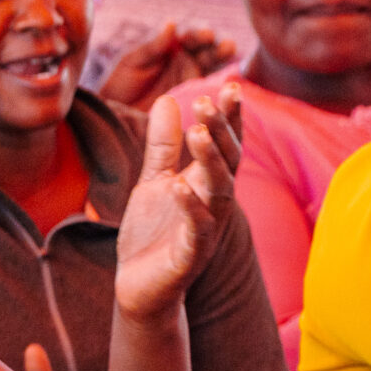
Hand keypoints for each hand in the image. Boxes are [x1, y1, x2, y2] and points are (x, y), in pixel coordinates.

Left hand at [97, 23, 236, 112]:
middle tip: (227, 45)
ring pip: (214, 66)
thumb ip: (153, 46)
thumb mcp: (134, 61)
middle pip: (208, 49)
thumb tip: (172, 23)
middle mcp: (187, 60)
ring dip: (223, 58)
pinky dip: (219, 84)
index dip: (200, 34)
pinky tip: (226, 81)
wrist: (114, 111)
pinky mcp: (195, 98)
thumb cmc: (121, 82)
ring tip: (229, 52)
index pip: (191, 36)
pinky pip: (209, 90)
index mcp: (172, 46)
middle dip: (219, 45)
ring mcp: (193, 78)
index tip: (206, 35)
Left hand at [114, 86, 241, 322]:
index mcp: (205, 183)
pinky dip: (190, 207)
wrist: (138, 285)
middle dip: (222, 131)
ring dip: (211, 161)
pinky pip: (197, 228)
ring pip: (219, 191)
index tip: (233, 85)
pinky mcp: (190, 255)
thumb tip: (168, 98)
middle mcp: (213, 203)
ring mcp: (206, 229)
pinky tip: (178, 186)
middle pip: (228, 161)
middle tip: (210, 99)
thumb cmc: (152, 232)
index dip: (230, 117)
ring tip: (199, 131)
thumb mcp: (153, 180)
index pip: (225, 144)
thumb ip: (163, 144)